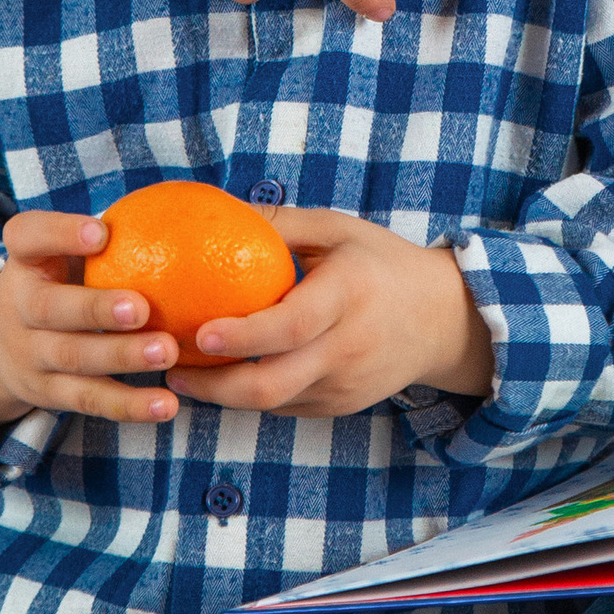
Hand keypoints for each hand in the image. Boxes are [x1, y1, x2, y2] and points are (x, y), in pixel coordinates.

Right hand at [0, 208, 184, 430]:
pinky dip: (128, 405)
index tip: (101, 233)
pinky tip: (166, 405)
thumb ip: (112, 236)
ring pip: (74, 358)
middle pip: (49, 309)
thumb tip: (197, 206)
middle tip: (142, 308)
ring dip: (122, 357)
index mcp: (24, 261)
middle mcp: (18, 307)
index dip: (60, 233)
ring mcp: (30, 353)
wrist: (1, 348)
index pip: (26, 236)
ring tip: (167, 353)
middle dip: (96, 309)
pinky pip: (89, 400)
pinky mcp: (47, 393)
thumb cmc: (61, 282)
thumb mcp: (67, 255)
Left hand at [168, 204, 496, 420]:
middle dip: (213, 386)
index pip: (290, 326)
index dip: (243, 337)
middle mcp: (347, 348)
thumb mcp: (338, 230)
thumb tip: (216, 207)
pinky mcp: (340, 406)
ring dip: (223, 394)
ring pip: (272, 403)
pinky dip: (251, 395)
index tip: (200, 333)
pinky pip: (285, 406)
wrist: (443, 320)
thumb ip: (280, 223)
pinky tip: (224, 376)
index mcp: (347, 297)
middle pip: (272, 385)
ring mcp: (344, 384)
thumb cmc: (381, 263)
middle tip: (170, 364)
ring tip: (183, 371)